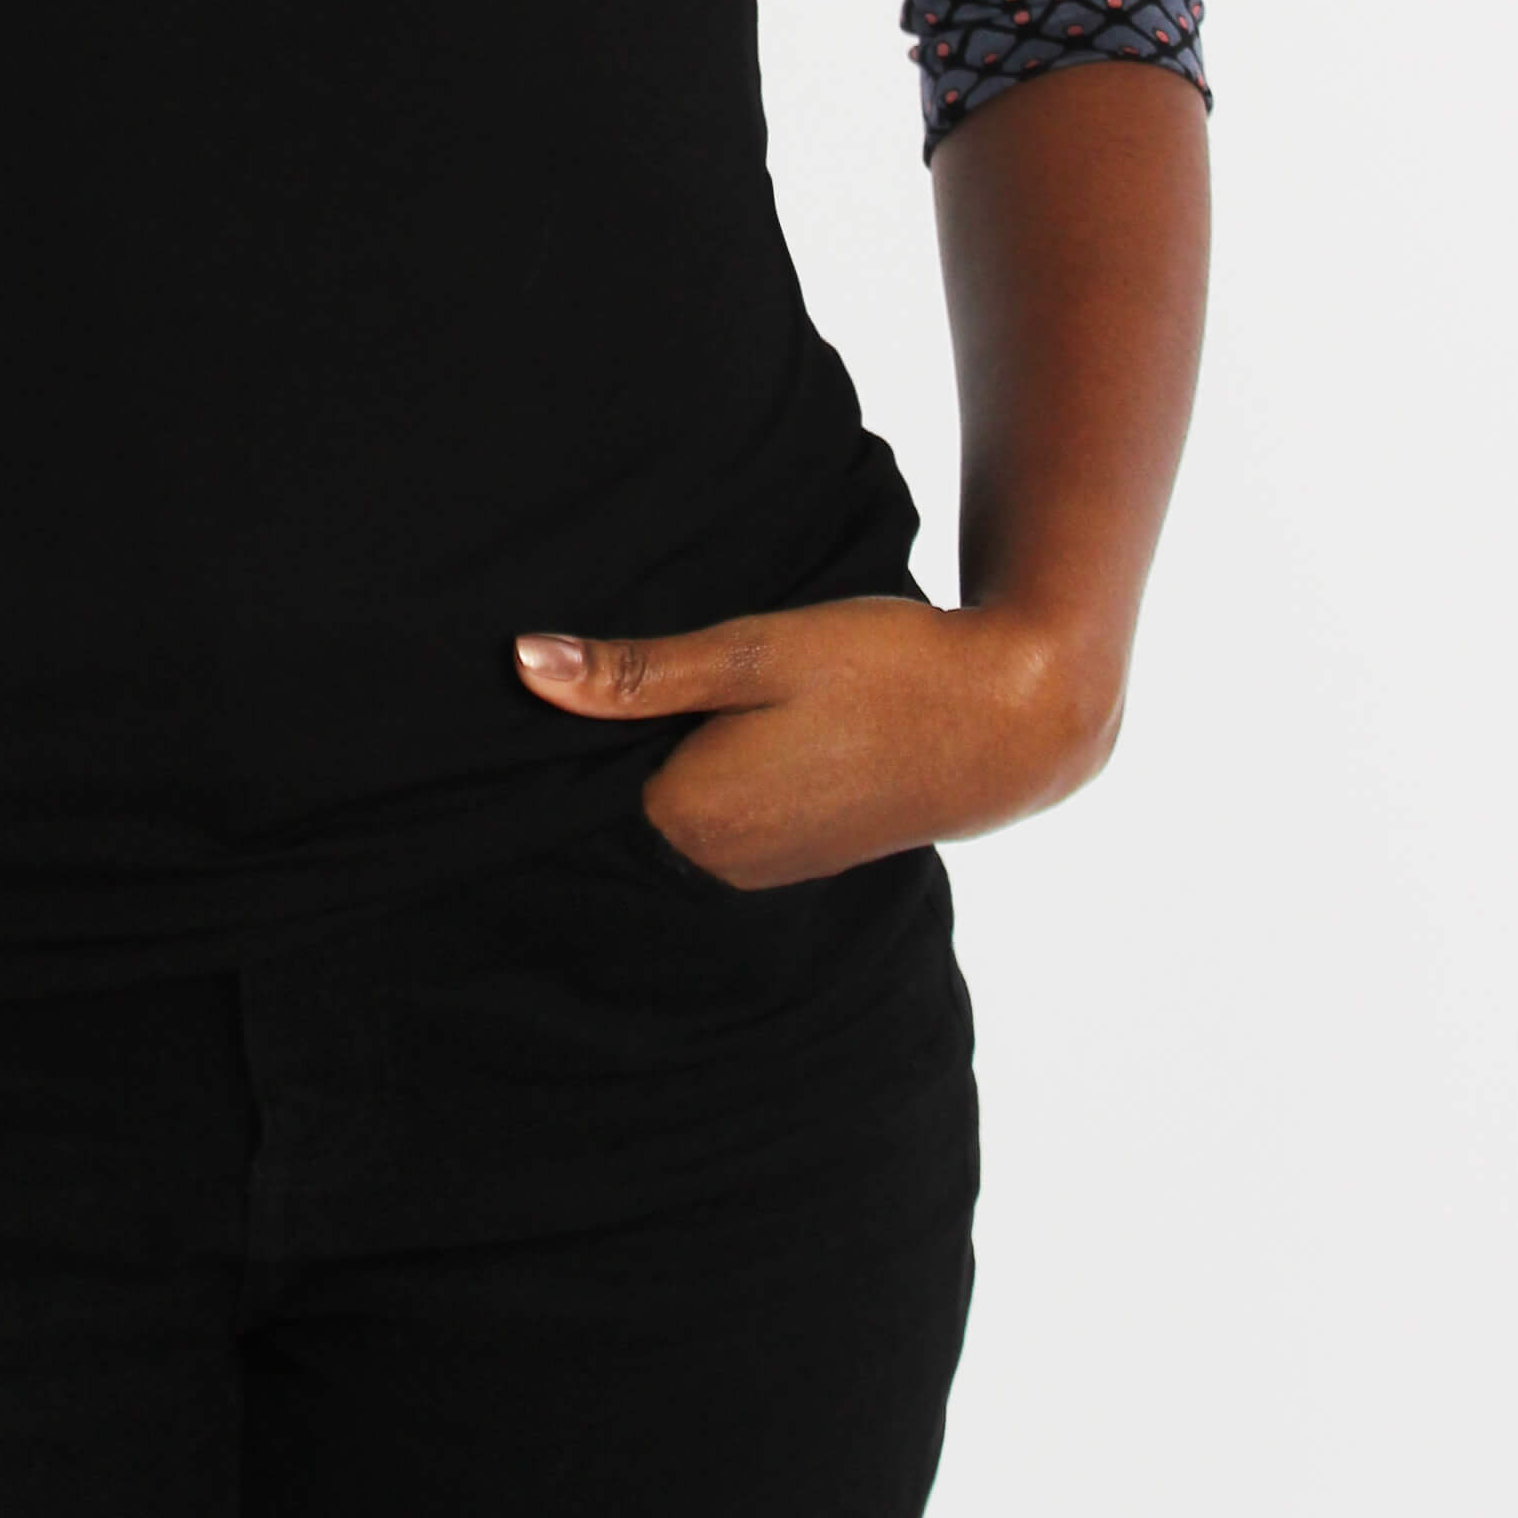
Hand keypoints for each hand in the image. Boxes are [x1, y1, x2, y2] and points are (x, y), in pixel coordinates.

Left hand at [511, 595, 1128, 888]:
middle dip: (586, 759)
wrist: (1007, 719)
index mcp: (693, 816)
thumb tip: (522, 664)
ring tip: (629, 695)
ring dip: (643, 767)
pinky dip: (691, 780)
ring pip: (663, 818)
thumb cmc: (882, 671)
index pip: (571, 800)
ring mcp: (759, 867)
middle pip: (613, 813)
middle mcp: (718, 862)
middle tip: (567, 677)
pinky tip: (696, 727)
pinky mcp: (793, 854)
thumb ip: (639, 671)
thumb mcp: (755, 650)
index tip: (511, 700)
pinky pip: (709, 823)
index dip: (538, 750)